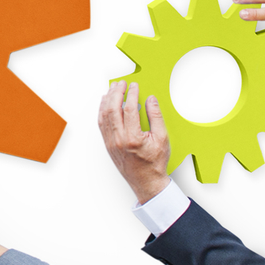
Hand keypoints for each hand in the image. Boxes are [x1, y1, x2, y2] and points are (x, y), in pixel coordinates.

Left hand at [98, 79, 172, 202]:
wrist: (146, 182)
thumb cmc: (155, 162)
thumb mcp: (162, 139)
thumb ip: (156, 117)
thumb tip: (150, 99)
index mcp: (133, 138)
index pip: (129, 109)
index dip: (131, 94)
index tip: (134, 85)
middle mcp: (118, 140)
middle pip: (112, 109)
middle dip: (116, 93)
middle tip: (121, 83)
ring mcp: (110, 142)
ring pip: (104, 116)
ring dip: (107, 100)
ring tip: (112, 88)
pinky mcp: (107, 144)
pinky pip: (101, 124)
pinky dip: (102, 111)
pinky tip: (105, 103)